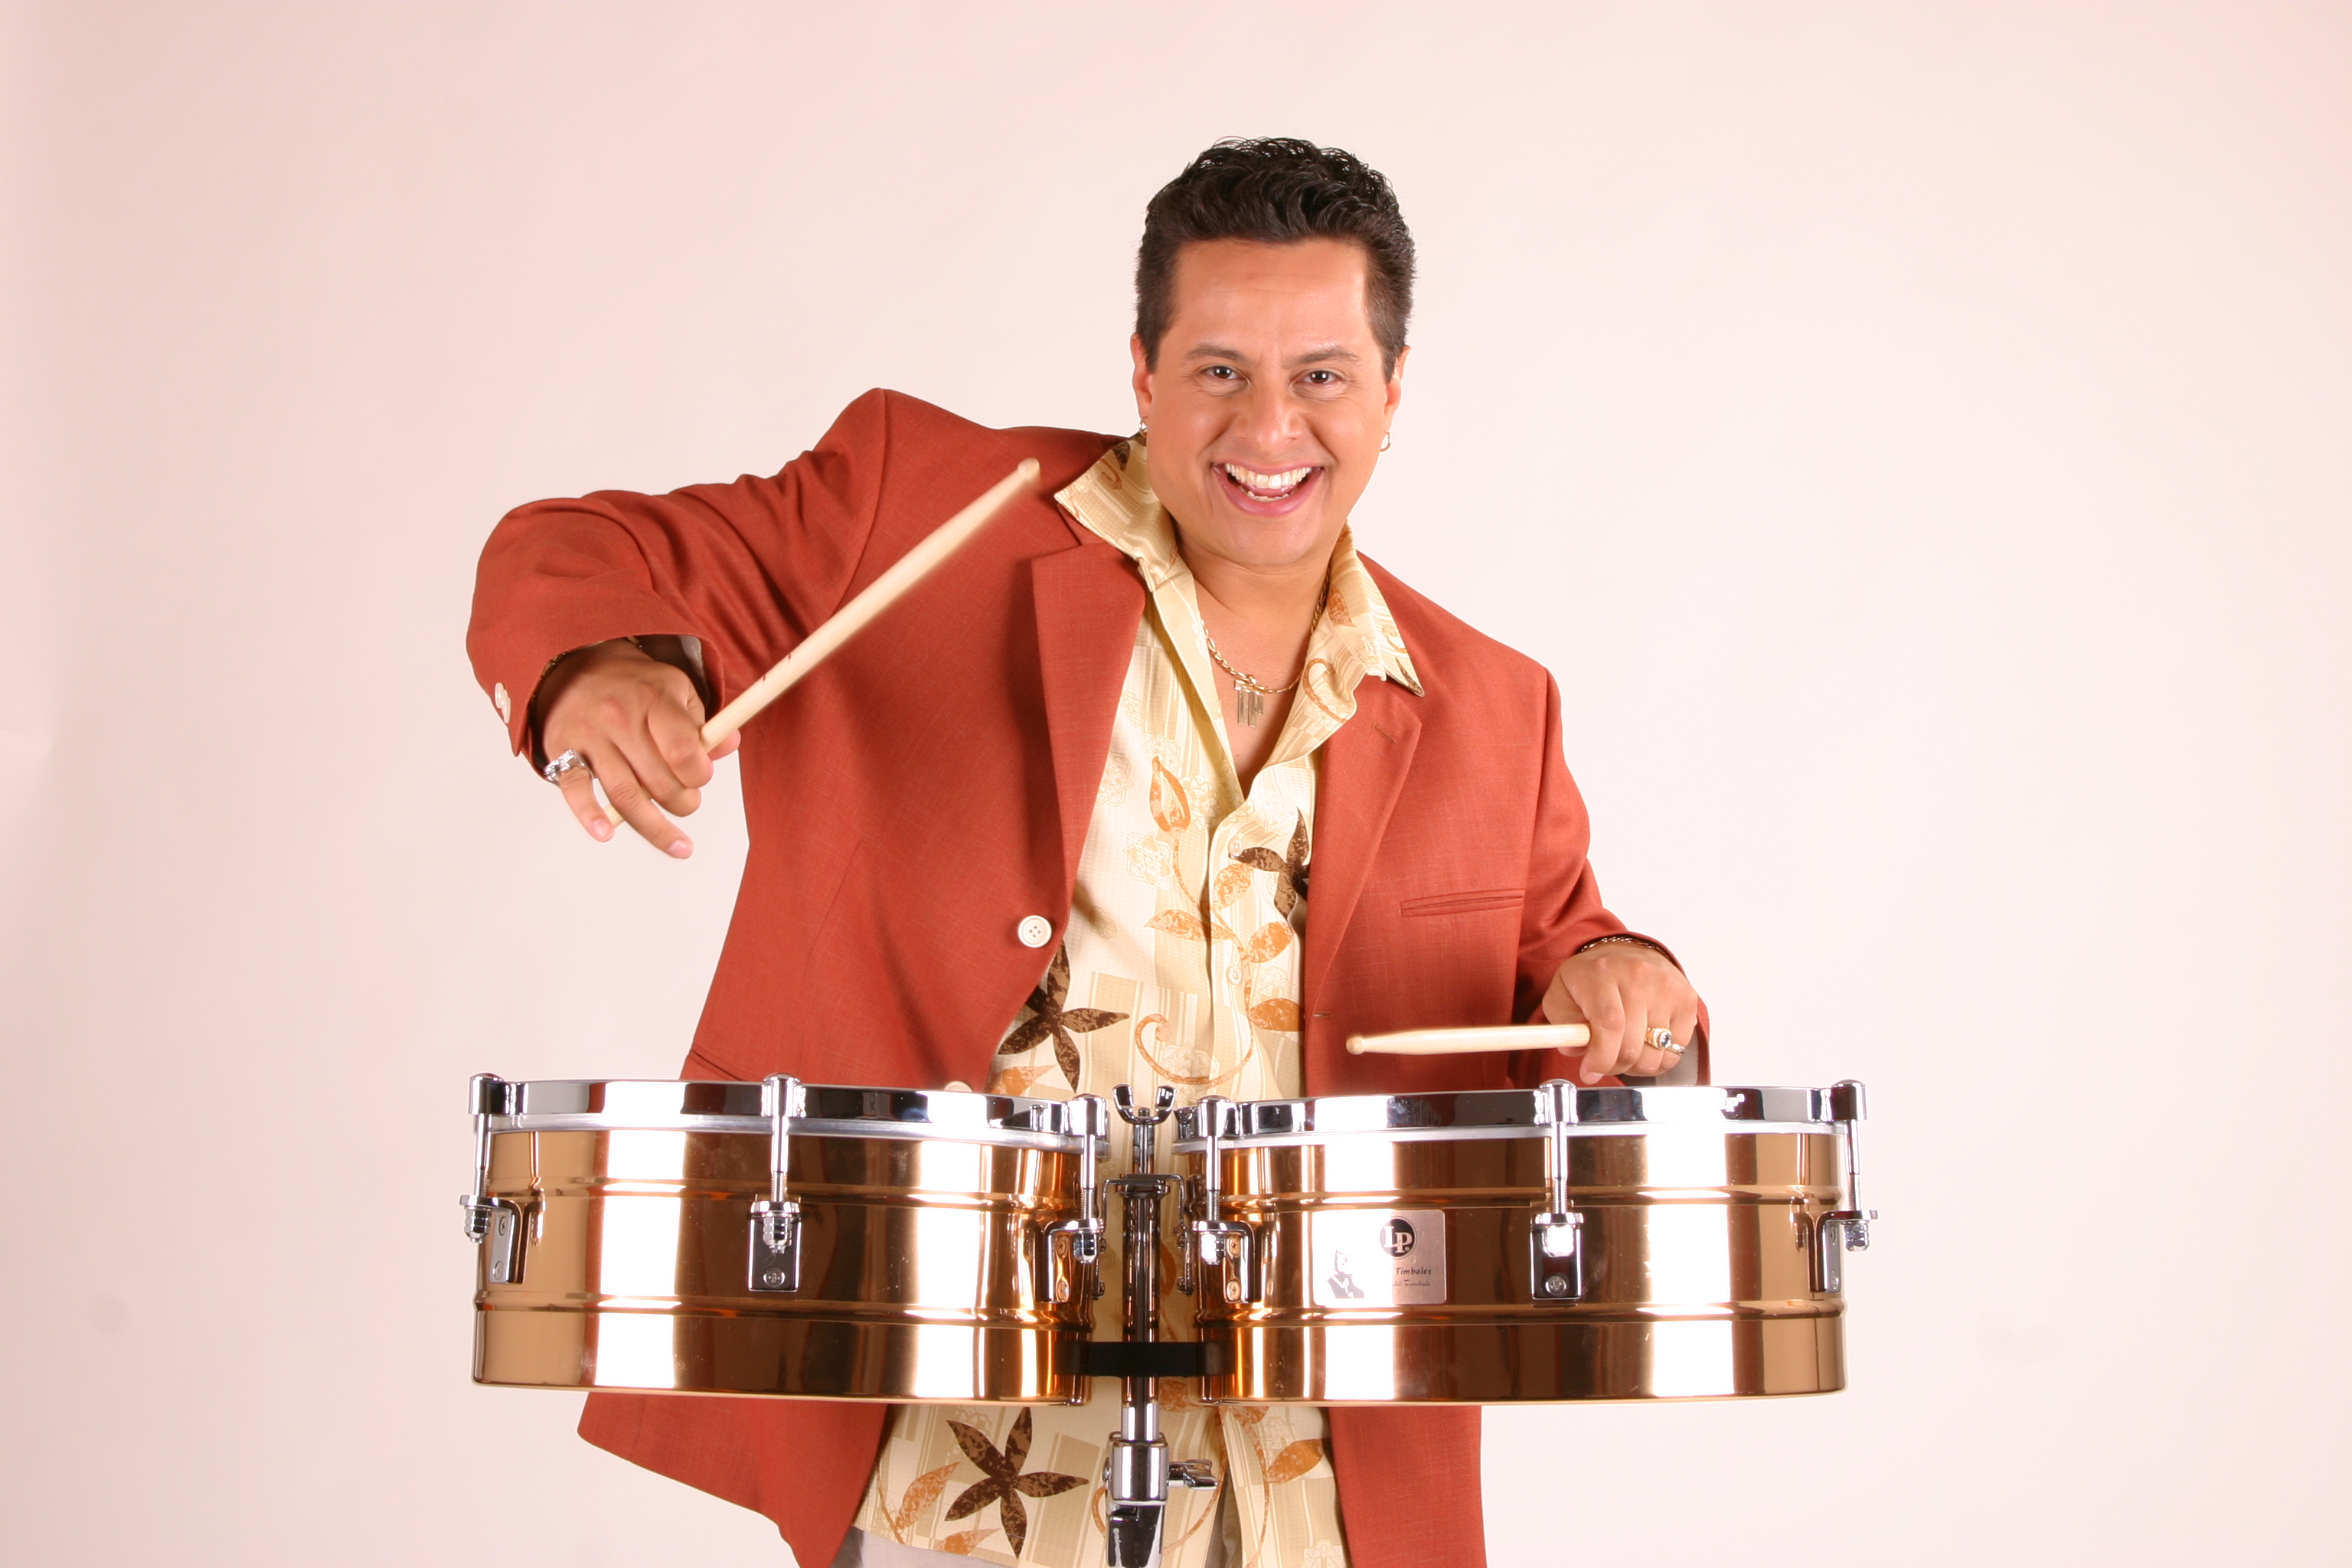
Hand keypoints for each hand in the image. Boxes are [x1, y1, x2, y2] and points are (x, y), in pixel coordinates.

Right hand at [535, 638, 739, 856]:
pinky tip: (606, 833)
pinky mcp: (562, 750)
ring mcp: (590, 736)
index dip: (699, 774)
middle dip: (682, 803)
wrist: (575, 665)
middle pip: (658, 781)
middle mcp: (620, 718)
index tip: (701, 777)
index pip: (683, 750)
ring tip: (676, 843)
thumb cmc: (634, 684)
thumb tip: (729, 745)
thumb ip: (703, 723)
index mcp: (655, 700)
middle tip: (687, 803)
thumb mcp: (677, 689)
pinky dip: (590, 816)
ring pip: (625, 795)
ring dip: (654, 828)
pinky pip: (576, 790)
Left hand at [1541, 942, 1701, 1084]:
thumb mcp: (1562, 996)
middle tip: (1603, 1063)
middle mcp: (1638, 976)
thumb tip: (1576, 1050)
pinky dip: (1658, 1058)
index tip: (1590, 1072)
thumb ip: (1564, 1025)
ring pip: (1654, 1054)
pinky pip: (1675, 1051)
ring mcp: (1666, 988)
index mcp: (1601, 973)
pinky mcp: (1687, 1001)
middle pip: (1632, 1044)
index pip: (1610, 1023)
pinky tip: (1644, 1044)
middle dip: (1614, 1065)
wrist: (1628, 954)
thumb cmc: (1593, 979)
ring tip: (1623, 1051)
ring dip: (1636, 1065)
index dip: (1601, 1056)